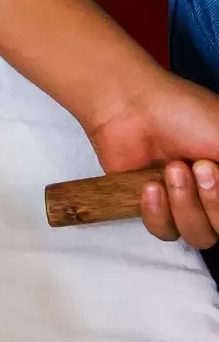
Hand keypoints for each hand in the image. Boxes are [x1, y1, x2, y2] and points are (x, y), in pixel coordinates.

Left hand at [87, 68, 218, 250]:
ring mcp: (185, 204)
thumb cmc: (185, 112)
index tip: (216, 173)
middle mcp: (215, 196)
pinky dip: (157, 211)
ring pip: (198, 235)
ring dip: (184, 203)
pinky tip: (150, 186)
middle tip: (199, 167)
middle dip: (213, 200)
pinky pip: (165, 231)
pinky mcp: (153, 208)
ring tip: (171, 169)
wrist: (130, 106)